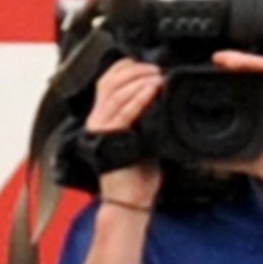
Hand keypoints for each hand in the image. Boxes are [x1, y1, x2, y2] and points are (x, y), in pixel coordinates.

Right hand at [83, 57, 165, 207]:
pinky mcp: (109, 138)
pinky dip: (138, 99)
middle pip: (110, 81)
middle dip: (135, 70)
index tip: (146, 64)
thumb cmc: (138, 173)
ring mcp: (102, 128)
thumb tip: (164, 101)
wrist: (130, 199)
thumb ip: (148, 119)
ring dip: (139, 80)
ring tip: (158, 76)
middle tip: (157, 69)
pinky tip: (152, 90)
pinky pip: (123, 113)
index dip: (125, 67)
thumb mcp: (145, 138)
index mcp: (104, 116)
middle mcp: (98, 118)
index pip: (107, 81)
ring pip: (115, 93)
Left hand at [207, 50, 262, 198]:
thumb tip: (201, 158)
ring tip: (219, 59)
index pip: (249, 89)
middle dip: (233, 64)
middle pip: (254, 74)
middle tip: (212, 64)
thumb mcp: (246, 160)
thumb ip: (226, 158)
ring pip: (262, 66)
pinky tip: (234, 62)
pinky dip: (253, 60)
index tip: (210, 78)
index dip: (231, 79)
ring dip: (240, 57)